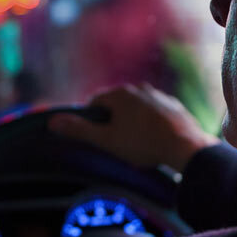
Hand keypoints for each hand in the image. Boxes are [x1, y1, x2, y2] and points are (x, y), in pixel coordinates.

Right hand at [48, 84, 218, 171]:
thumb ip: (79, 131)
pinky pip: (155, 114)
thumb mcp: (106, 140)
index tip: (97, 138)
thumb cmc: (143, 144)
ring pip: (137, 108)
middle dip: (113, 122)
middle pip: (116, 104)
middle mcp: (139, 89)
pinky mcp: (174, 107)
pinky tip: (153, 140)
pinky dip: (150, 124)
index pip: (95, 104)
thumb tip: (52, 122)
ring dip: (132, 122)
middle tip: (116, 144)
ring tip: (136, 144)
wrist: (185, 147)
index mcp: (120, 94)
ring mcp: (159, 96)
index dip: (92, 121)